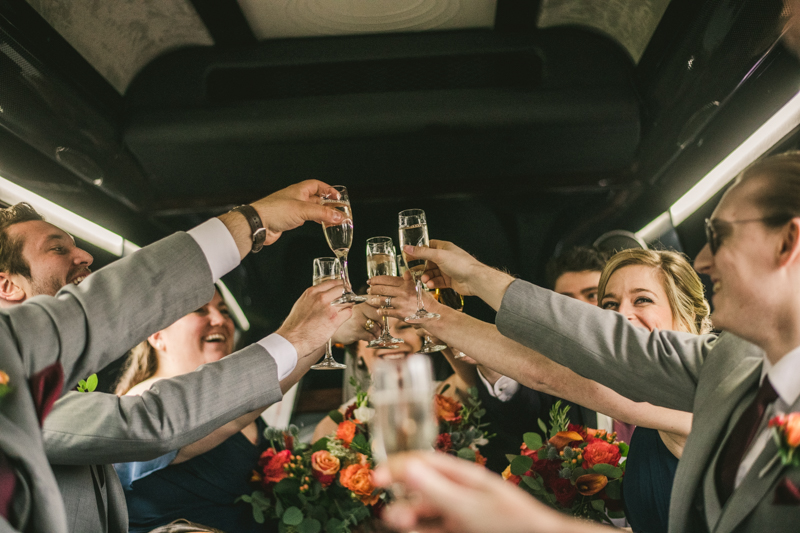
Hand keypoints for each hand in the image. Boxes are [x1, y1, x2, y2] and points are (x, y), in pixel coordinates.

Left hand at [219, 180, 343, 257]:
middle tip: (338, 211)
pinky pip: (306, 218)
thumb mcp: (303, 210)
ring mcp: (293, 209)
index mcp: (299, 190)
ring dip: (322, 214)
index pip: (317, 185)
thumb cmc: (274, 211)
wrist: (259, 224)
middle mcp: (296, 198)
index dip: (328, 189)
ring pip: (312, 209)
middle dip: (327, 204)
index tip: (337, 197)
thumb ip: (322, 213)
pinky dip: (314, 220)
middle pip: (316, 198)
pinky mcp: (290, 220)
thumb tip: (338, 215)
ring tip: (333, 220)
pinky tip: (319, 224)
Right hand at [276, 279, 353, 356]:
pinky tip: (342, 317)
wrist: (293, 339)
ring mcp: (329, 308)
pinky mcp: (334, 320)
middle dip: (347, 293)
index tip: (344, 288)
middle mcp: (321, 298)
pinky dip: (347, 314)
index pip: (333, 282)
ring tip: (344, 309)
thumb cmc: (295, 324)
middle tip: (348, 298)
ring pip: (347, 300)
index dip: (340, 285)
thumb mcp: (302, 303)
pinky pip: (348, 312)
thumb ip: (313, 297)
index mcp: (312, 292)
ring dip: (348, 304)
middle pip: (342, 289)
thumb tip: (324, 295)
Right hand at [331, 303, 380, 344]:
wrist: (332, 330)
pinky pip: (370, 335)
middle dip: (382, 324)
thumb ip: (369, 310)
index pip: (378, 303)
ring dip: (377, 333)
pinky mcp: (356, 330)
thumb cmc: (347, 321)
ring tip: (375, 334)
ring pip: (375, 327)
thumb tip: (386, 316)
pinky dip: (371, 338)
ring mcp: (357, 318)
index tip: (384, 317)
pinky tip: (369, 338)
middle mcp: (359, 307)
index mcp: (360, 300)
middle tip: (382, 328)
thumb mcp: (357, 311)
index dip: (383, 312)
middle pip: (379, 315)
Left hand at [365, 272, 434, 320]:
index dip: (376, 279)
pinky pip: (387, 312)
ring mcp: (401, 303)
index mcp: (406, 284)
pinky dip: (381, 311)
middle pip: (382, 289)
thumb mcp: (419, 287)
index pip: (387, 279)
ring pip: (382, 300)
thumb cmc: (425, 300)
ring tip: (370, 299)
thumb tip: (405, 273)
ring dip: (374, 300)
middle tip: (368, 289)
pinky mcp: (400, 314)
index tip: (370, 280)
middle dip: (373, 289)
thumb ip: (409, 281)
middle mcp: (403, 292)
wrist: (432, 314)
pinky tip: (378, 310)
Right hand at [373, 452, 578, 532]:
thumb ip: (435, 489)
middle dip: (402, 494)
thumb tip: (405, 465)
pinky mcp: (466, 532)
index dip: (399, 466)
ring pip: (429, 512)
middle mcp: (463, 493)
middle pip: (424, 488)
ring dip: (411, 516)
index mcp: (465, 477)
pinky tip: (413, 532)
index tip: (376, 477)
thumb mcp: (467, 507)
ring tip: (395, 523)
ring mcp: (465, 515)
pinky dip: (424, 530)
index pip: (426, 463)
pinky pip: (438, 529)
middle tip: (383, 505)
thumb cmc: (510, 523)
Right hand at [407, 240, 514, 310]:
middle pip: (427, 262)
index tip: (408, 257)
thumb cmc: (460, 264)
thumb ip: (421, 253)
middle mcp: (445, 258)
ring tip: (424, 280)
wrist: (474, 279)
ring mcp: (447, 269)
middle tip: (410, 273)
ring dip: (426, 277)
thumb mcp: (438, 256)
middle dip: (419, 268)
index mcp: (444, 248)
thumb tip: (407, 248)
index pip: (428, 247)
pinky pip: (437, 281)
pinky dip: (433, 283)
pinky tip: (430, 285)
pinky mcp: (449, 280)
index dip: (418, 252)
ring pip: (432, 273)